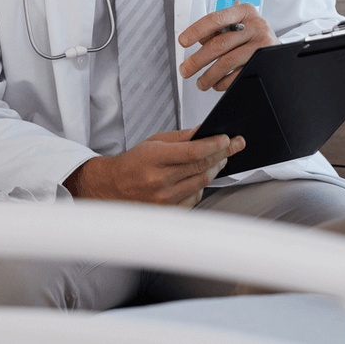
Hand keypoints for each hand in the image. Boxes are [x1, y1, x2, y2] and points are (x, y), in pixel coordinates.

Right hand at [66, 129, 244, 205]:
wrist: (112, 188)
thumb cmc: (132, 164)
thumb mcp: (153, 142)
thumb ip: (182, 138)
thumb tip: (205, 132)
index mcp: (154, 159)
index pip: (193, 152)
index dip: (214, 144)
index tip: (227, 139)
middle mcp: (159, 181)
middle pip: (201, 167)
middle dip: (222, 154)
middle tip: (233, 146)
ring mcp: (164, 200)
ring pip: (201, 183)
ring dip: (215, 169)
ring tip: (221, 159)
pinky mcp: (168, 212)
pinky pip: (195, 198)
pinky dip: (202, 186)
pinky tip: (202, 177)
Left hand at [177, 2, 277, 90]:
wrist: (277, 49)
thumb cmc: (252, 35)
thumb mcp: (239, 24)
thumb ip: (218, 29)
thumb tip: (198, 38)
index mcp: (244, 12)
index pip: (216, 19)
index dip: (196, 30)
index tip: (183, 41)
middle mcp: (255, 25)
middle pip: (219, 44)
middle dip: (198, 60)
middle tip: (185, 70)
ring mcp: (261, 44)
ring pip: (227, 62)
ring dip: (209, 75)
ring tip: (200, 82)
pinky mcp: (263, 62)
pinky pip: (238, 75)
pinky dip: (223, 83)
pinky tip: (217, 84)